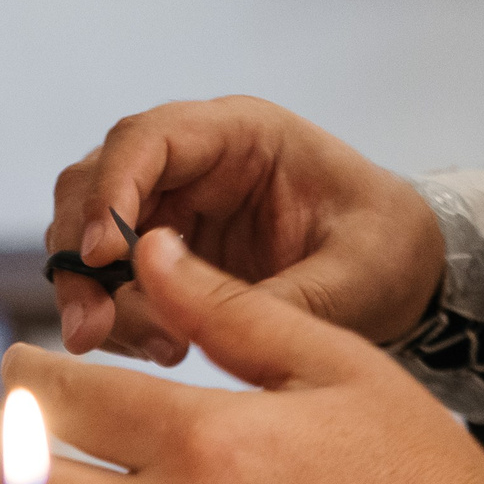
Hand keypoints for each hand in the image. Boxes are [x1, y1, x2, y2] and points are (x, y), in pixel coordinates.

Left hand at [0, 230, 483, 483]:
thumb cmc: (412, 481)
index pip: (60, 397)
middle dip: (7, 444)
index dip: (26, 376)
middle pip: (22, 483)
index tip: (22, 370)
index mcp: (204, 440)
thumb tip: (151, 254)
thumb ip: (229, 310)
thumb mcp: (336, 366)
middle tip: (20, 433)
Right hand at [47, 96, 443, 363]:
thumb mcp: (348, 281)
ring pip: (86, 236)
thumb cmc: (386, 253)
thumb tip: (180, 318)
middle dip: (80, 258)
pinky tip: (167, 348)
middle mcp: (192, 162)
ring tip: (160, 348)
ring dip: (95, 298)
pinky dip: (117, 319)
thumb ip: (268, 298)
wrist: (403, 276)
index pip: (145, 140)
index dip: (110, 191)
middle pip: (91, 185)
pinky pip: (108, 281)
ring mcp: (171, 205)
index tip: (104, 256)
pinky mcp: (161, 255)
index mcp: (241, 135)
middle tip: (91, 330)